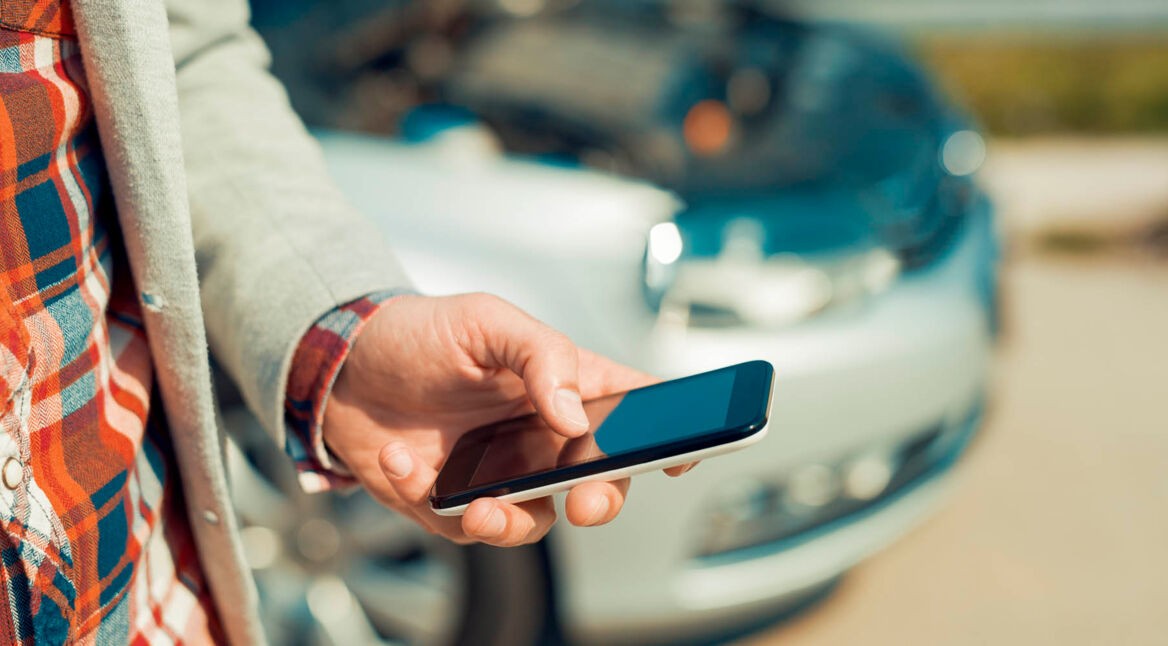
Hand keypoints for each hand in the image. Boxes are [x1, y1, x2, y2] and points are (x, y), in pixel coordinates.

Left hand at [322, 293, 693, 546]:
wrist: (341, 366)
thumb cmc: (422, 332)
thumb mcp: (487, 322)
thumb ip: (541, 357)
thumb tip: (574, 415)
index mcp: (564, 385)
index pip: (633, 410)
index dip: (671, 435)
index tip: (685, 453)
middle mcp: (541, 436)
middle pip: (598, 482)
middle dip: (601, 500)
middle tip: (586, 501)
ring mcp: (500, 474)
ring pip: (531, 521)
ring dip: (509, 523)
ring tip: (475, 506)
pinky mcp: (452, 502)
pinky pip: (458, 524)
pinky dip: (429, 500)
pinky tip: (400, 462)